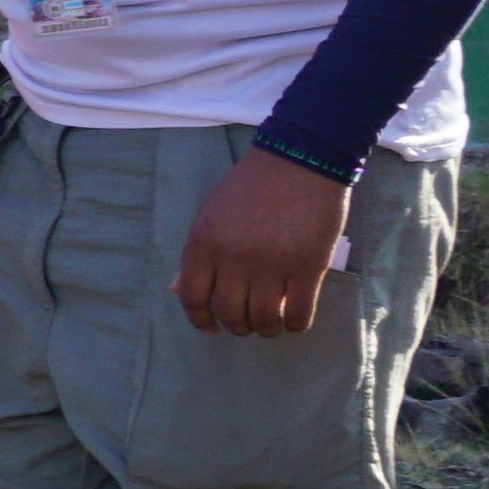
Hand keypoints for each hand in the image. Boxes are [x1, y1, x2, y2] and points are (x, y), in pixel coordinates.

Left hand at [178, 148, 352, 338]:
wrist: (301, 160)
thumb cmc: (252, 185)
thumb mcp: (211, 214)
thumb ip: (196, 253)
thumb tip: (179, 289)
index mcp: (203, 243)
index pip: (192, 297)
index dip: (199, 319)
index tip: (209, 328)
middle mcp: (234, 258)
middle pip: (230, 313)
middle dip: (237, 326)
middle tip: (246, 323)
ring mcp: (272, 264)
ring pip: (264, 319)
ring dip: (266, 328)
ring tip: (270, 323)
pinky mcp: (309, 267)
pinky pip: (298, 314)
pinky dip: (294, 324)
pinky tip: (293, 320)